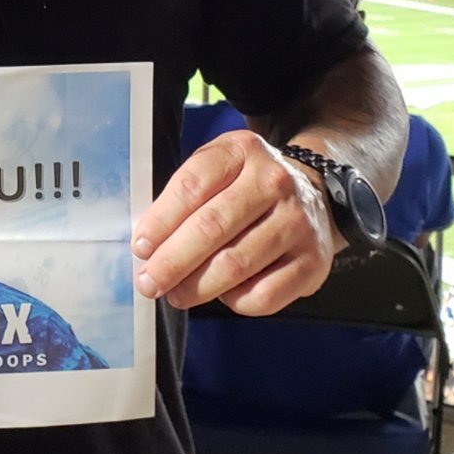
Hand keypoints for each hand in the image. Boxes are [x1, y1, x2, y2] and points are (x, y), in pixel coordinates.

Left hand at [131, 130, 337, 315]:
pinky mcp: (312, 262)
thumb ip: (184, 196)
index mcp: (242, 152)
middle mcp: (274, 183)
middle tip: (148, 282)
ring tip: (175, 294)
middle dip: (172, 262)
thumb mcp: (218, 167)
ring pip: (235, 266)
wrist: (312, 195)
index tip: (141, 247)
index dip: (160, 221)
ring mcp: (297, 223)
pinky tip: (223, 293)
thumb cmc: (249, 186)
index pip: (192, 186)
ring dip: (196, 287)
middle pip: (211, 228)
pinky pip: (263, 295)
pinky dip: (234, 301)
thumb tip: (149, 245)